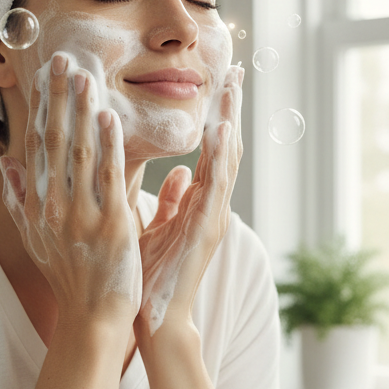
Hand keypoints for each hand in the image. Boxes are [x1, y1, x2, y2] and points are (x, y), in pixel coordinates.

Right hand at [0, 53, 141, 324]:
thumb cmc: (68, 277)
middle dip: (59, 97)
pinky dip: (108, 147)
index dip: (41, 108)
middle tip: (63, 57)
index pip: (38, 146)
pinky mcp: (110, 226)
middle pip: (54, 142)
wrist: (92, 318)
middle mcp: (54, 206)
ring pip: (79, 153)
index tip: (45, 74)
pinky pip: (108, 179)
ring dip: (81, 111)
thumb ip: (19, 198)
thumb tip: (5, 162)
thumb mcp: (34, 237)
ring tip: (85, 75)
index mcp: (39, 205)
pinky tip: (109, 118)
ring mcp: (81, 215)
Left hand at [136, 63, 244, 335]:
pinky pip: (216, 186)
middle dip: (230, 108)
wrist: (155, 319)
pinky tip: (222, 129)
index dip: (216, 115)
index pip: (211, 150)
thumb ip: (173, 200)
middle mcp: (212, 206)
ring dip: (230, 121)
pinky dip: (220, 156)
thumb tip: (180, 172)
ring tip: (232, 86)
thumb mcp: (160, 228)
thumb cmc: (153, 276)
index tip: (219, 81)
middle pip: (225, 147)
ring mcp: (213, 217)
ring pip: (226, 159)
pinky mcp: (206, 230)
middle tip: (234, 69)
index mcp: (200, 203)